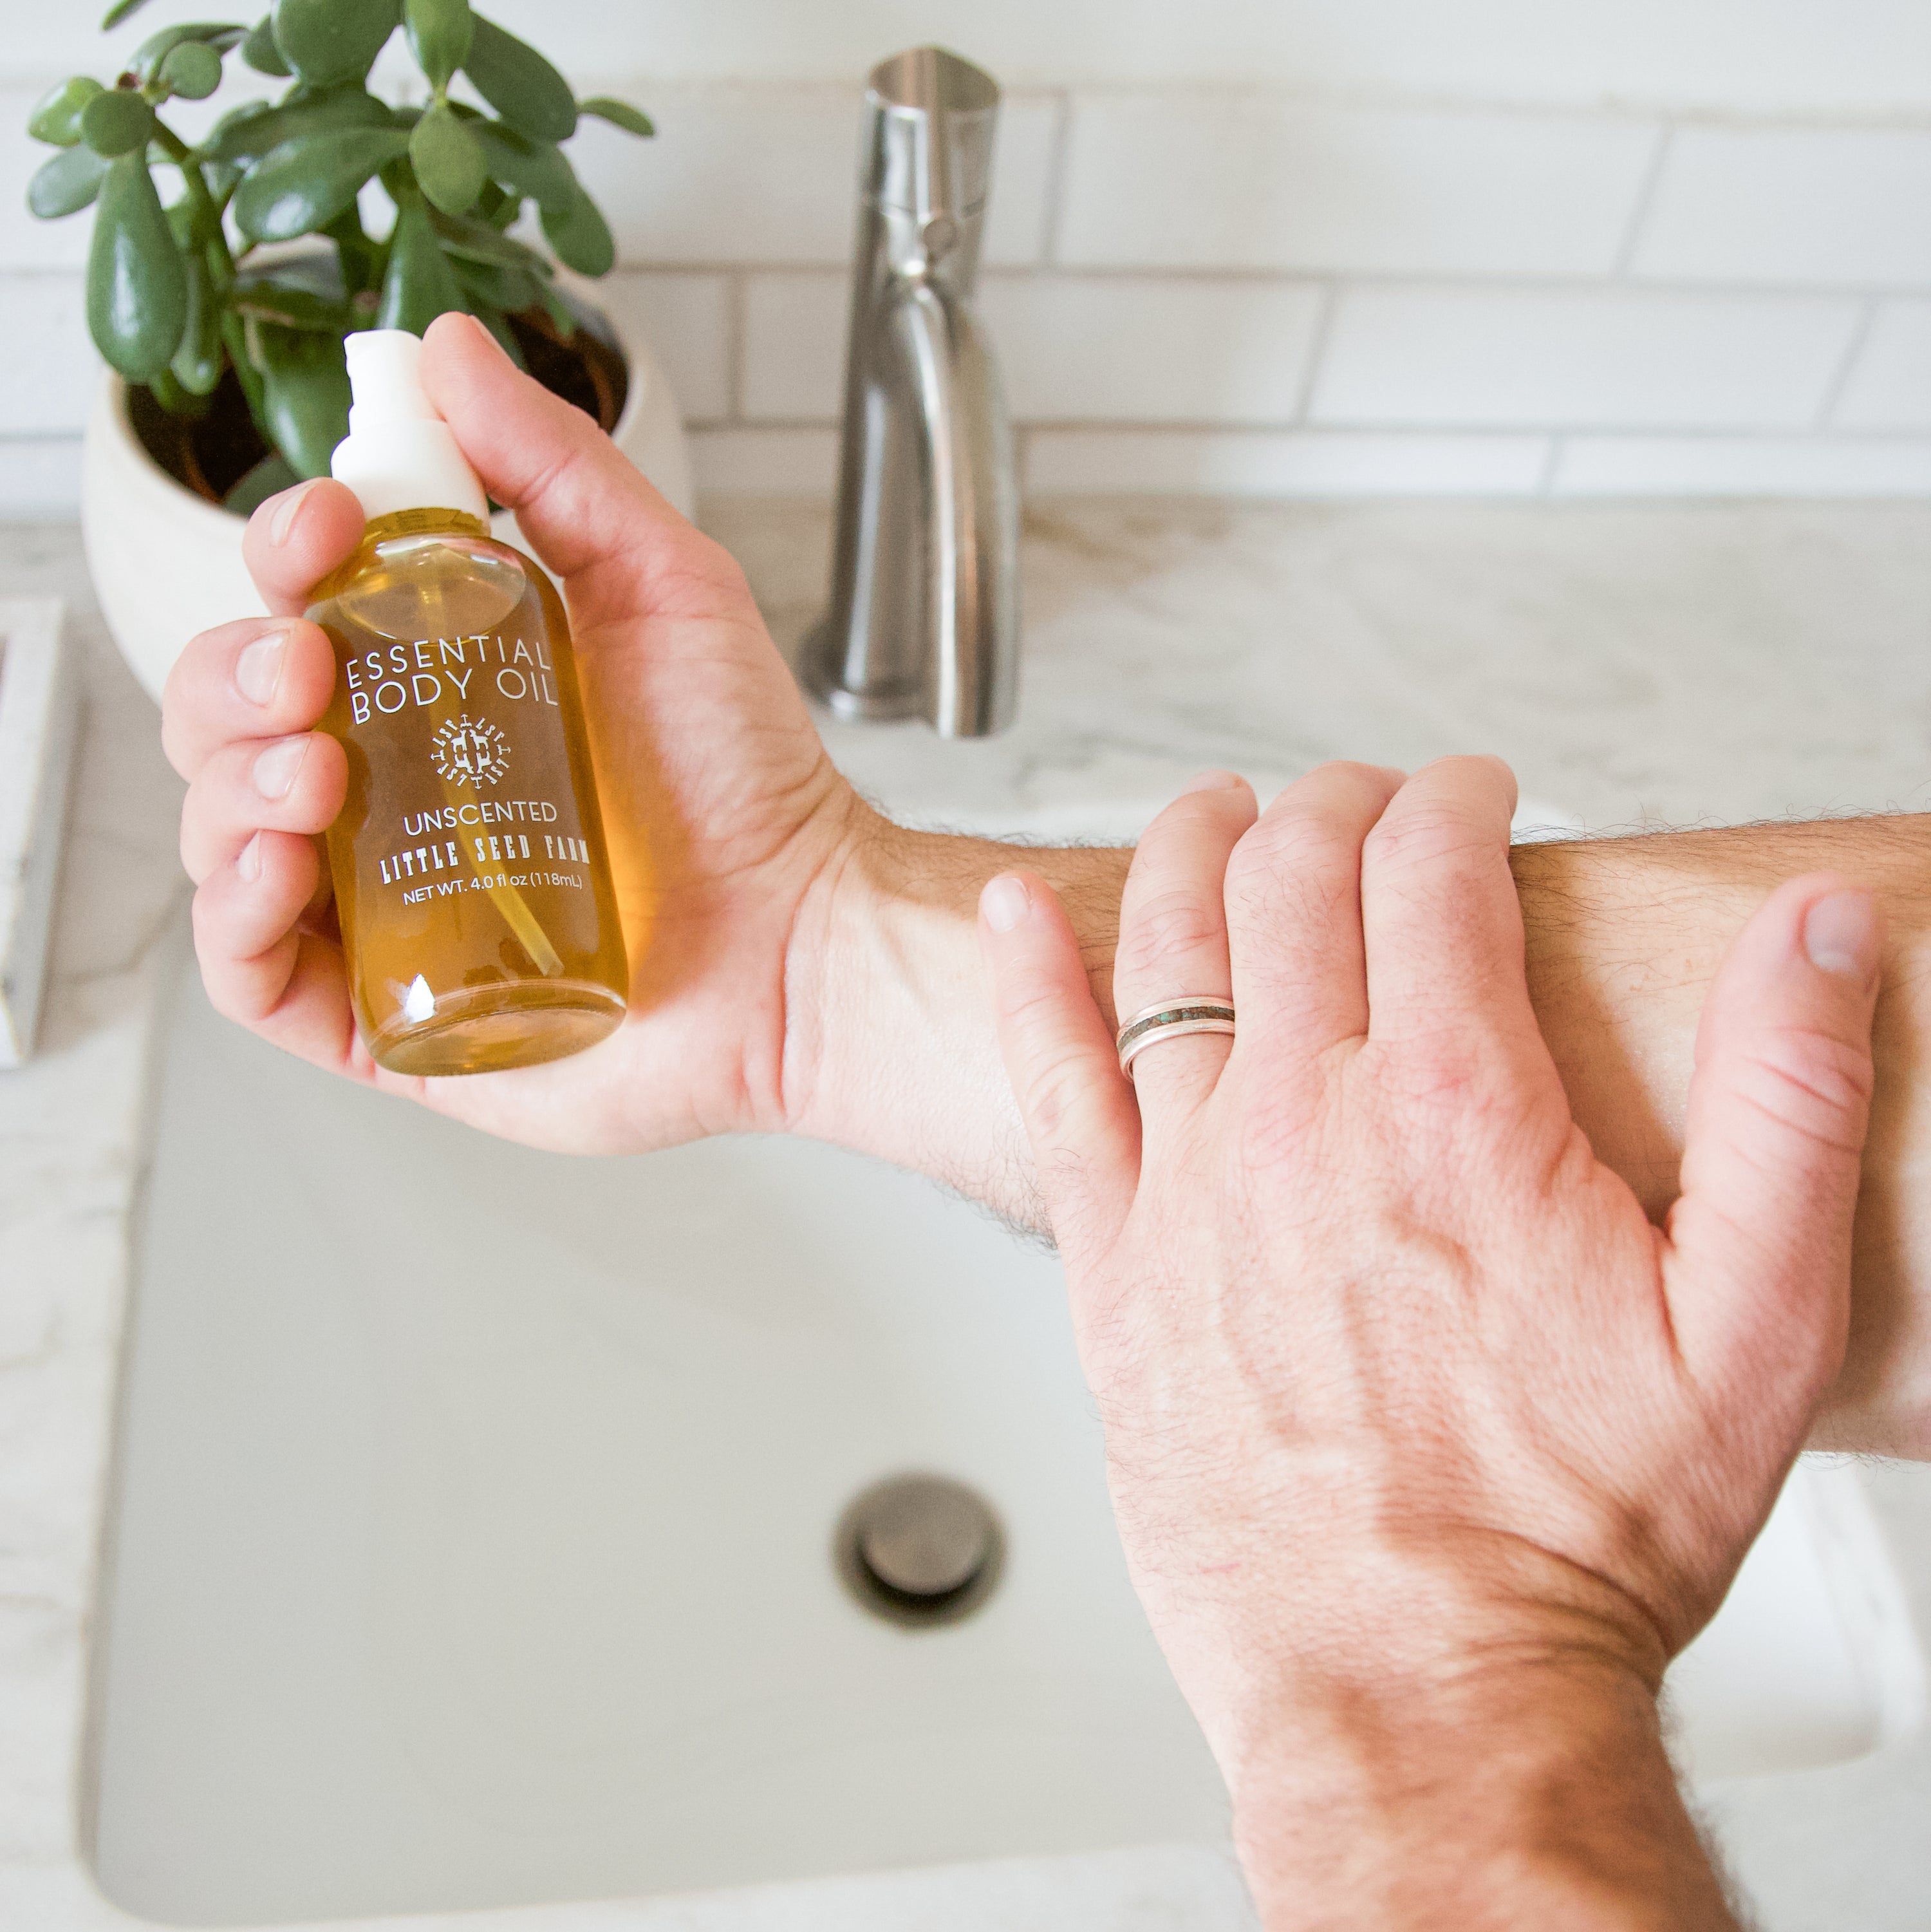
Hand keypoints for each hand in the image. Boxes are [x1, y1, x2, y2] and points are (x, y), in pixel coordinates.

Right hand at [162, 311, 860, 1152]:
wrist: (802, 935)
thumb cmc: (747, 776)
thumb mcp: (663, 584)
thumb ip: (559, 466)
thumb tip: (446, 346)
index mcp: (440, 685)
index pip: (300, 609)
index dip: (282, 558)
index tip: (326, 529)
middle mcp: (397, 789)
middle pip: (237, 717)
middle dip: (234, 676)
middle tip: (308, 670)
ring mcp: (386, 903)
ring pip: (226, 834)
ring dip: (228, 786)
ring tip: (314, 774)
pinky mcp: (391, 1015)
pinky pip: (256, 977)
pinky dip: (232, 920)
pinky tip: (277, 870)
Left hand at [978, 758, 1880, 1923]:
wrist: (1417, 1687)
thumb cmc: (1573, 1533)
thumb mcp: (1759, 1324)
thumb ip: (1790, 1102)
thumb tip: (1815, 931)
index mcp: (1453, 1110)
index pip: (1432, 870)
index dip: (1455, 799)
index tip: (1473, 794)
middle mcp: (1302, 1121)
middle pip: (1292, 882)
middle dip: (1333, 806)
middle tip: (1359, 801)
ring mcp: (1191, 1186)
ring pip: (1168, 946)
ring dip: (1196, 849)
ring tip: (1219, 809)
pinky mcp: (1113, 1267)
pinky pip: (1049, 1082)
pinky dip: (1027, 981)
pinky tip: (1017, 918)